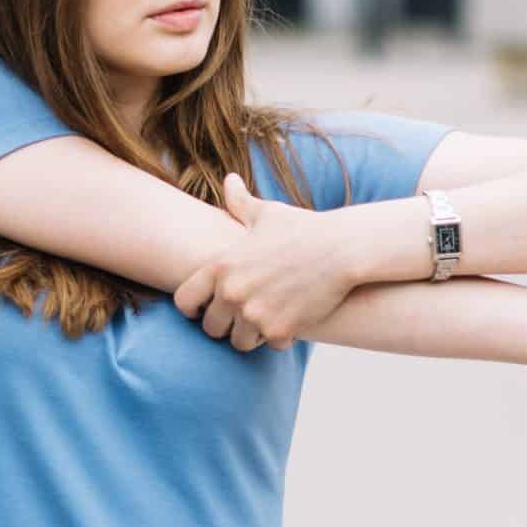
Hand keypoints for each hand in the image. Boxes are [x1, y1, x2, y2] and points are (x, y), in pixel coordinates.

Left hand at [173, 173, 357, 351]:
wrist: (342, 248)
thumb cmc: (304, 227)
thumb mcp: (268, 213)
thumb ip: (241, 202)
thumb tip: (229, 180)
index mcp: (220, 267)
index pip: (184, 302)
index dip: (194, 308)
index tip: (208, 308)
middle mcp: (231, 293)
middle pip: (211, 328)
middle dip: (227, 324)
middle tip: (246, 315)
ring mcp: (254, 314)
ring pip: (239, 343)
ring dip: (252, 335)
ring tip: (267, 321)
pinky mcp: (279, 330)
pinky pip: (270, 346)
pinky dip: (281, 338)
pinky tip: (292, 322)